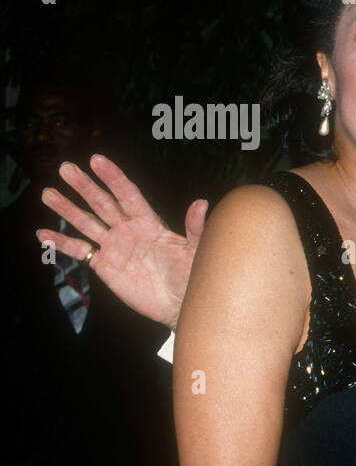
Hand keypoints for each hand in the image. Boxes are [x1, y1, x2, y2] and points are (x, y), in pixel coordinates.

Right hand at [36, 154, 205, 329]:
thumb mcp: (194, 251)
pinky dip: (61, 243)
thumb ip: (195, 228)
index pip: (127, 194)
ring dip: (67, 209)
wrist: (180, 305)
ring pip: (86, 222)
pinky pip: (79, 250)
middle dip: (84, 186)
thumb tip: (202, 202)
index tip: (96, 160)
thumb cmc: (192, 275)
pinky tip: (43, 234)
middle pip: (102, 203)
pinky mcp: (104, 265)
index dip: (113, 177)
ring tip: (48, 193)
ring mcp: (114, 246)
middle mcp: (128, 230)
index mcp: (149, 222)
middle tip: (65, 168)